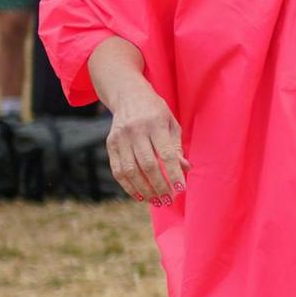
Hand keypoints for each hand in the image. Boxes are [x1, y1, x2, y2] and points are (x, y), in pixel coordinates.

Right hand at [105, 88, 189, 205]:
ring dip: (144, 189)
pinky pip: (118, 170)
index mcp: (155, 124)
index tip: (181, 190)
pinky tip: (140, 196)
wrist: (128, 96)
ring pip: (131, 170)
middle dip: (159, 185)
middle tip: (169, 200)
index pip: (166, 154)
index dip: (173, 173)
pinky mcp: (110, 144)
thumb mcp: (172, 123)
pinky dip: (128, 186)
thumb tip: (185, 169)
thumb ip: (176, 147)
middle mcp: (136, 131)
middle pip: (147, 165)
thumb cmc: (156, 112)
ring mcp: (120, 138)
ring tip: (156, 201)